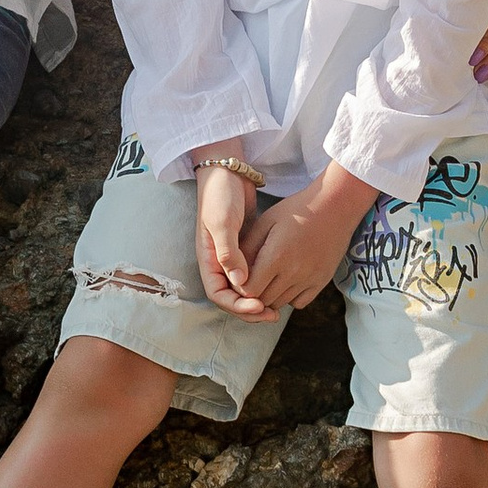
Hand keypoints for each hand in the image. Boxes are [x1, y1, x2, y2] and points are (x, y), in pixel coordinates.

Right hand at [195, 164, 263, 313]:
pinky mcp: (244, 250)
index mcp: (208, 260)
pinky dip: (263, 285)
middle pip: (232, 298)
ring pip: (243, 290)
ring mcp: (231, 257)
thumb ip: (229, 253)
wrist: (228, 172)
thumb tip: (241, 283)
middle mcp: (218, 263)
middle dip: (250, 310)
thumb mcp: (222, 222)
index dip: (238, 307)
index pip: (219, 295)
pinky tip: (280, 287)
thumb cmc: (221, 195)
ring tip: (278, 308)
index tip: (259, 307)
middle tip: (273, 315)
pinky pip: (252, 276)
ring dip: (258, 301)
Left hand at [239, 164, 375, 314]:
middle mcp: (293, 273)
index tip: (241, 276)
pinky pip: (299, 303)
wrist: (334, 206)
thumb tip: (234, 271)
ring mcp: (309, 279)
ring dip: (270, 296)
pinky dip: (289, 297)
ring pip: (280, 304)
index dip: (240, 286)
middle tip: (252, 279)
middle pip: (263, 300)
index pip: (249, 290)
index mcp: (276, 257)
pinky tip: (287, 281)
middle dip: (253, 293)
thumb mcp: (265, 222)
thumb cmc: (296, 210)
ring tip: (268, 278)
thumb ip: (247, 248)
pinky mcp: (321, 282)